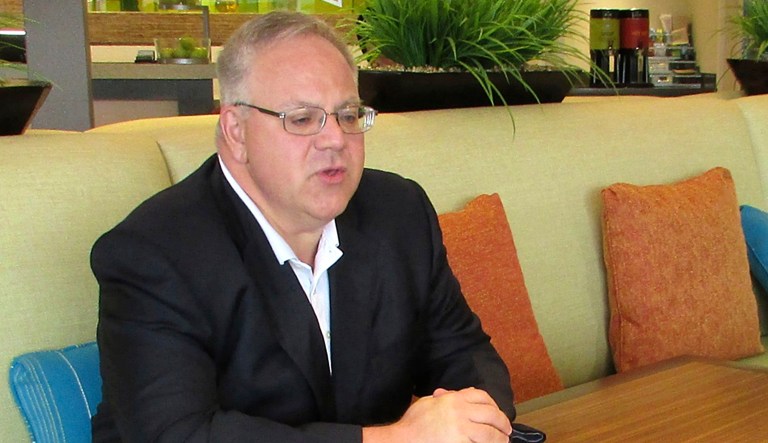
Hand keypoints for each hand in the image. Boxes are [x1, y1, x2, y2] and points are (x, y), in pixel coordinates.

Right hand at [363, 387, 511, 442]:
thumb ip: (444, 397)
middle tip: (507, 430)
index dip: (493, 404)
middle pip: (491, 414)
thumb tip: (455, 394)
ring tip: (503, 441)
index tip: (497, 412)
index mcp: (453, 399)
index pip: (481, 396)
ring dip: (500, 438)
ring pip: (490, 434)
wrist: (403, 440)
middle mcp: (459, 412)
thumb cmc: (412, 423)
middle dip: (502, 423)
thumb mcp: (428, 402)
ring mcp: (461, 430)